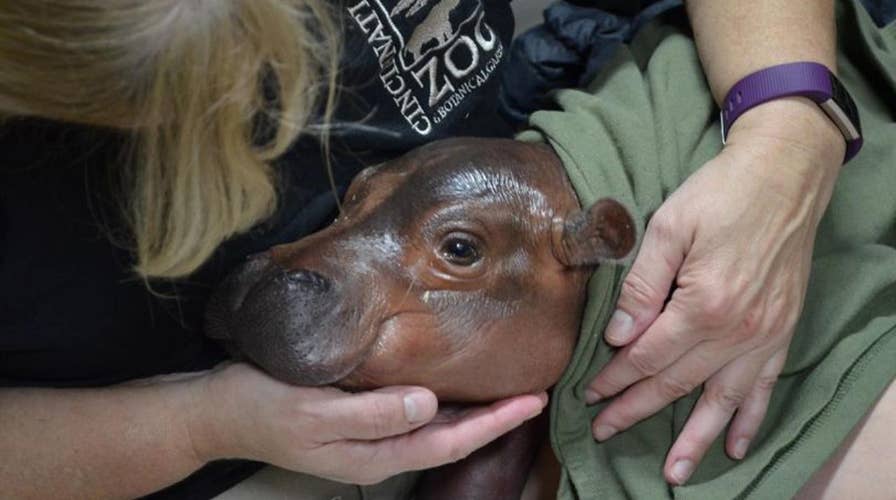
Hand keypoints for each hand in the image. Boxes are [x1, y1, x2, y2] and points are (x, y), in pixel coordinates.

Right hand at [186, 363, 547, 484]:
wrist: (216, 410)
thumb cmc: (261, 406)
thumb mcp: (314, 411)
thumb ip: (372, 413)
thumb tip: (430, 404)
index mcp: (375, 454)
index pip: (449, 442)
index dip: (494, 424)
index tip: (532, 400)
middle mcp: (379, 449)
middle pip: (450, 436)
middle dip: (493, 417)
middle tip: (532, 389)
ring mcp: (367, 434)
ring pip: (434, 425)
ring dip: (471, 407)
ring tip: (504, 384)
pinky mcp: (356, 414)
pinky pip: (410, 410)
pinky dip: (439, 396)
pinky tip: (448, 377)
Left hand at [585, 98, 844, 484]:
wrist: (784, 176)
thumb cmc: (719, 194)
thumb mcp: (670, 227)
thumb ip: (642, 284)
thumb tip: (620, 334)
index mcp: (702, 306)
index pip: (646, 356)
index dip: (614, 378)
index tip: (588, 394)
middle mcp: (736, 331)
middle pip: (675, 383)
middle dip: (635, 410)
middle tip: (604, 431)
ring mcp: (763, 336)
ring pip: (720, 400)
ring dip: (695, 438)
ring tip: (674, 472)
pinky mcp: (781, 332)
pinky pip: (763, 388)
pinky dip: (748, 419)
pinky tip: (735, 445)